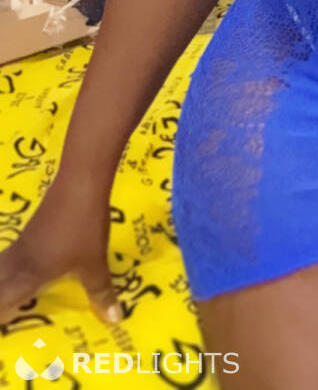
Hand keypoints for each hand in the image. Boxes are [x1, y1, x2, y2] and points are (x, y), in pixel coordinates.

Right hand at [0, 172, 122, 326]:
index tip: (2, 327)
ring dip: (2, 282)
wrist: (79, 183)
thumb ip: (100, 292)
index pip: (1, 303)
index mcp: (29, 276)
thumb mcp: (95, 263)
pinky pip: (12, 254)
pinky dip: (10, 266)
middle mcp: (20, 261)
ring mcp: (23, 242)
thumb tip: (114, 320)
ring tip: (10, 291)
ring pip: (2, 266)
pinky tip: (24, 264)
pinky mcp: (31, 228)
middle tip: (6, 310)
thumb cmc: (84, 228)